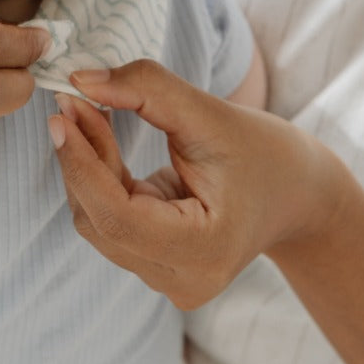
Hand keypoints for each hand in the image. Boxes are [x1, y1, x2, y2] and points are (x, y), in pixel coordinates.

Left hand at [50, 60, 341, 309]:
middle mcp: (182, 281)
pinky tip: (104, 141)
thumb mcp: (214, 113)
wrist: (301, 196)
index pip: (117, 217)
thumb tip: (81, 81)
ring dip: (89, 168)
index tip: (62, 113)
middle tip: (74, 101)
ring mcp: (168, 282)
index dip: (82, 164)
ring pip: (99, 223)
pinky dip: (102, 181)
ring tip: (91, 114)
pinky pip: (111, 223)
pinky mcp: (158, 269)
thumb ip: (148, 91)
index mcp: (204, 252)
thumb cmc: (269, 155)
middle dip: (83, 160)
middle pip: (101, 221)